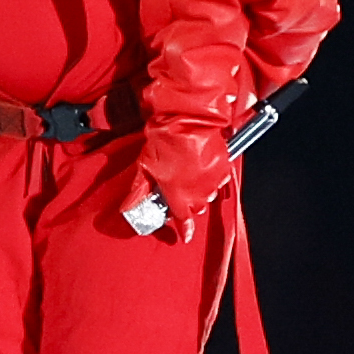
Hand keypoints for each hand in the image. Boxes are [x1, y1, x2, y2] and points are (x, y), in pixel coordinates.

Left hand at [119, 113, 231, 243]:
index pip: (183, 221)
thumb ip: (139, 192)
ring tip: (188, 175)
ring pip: (209, 194)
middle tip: (177, 189)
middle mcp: (200, 192)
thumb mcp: (145, 167)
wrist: (187, 118)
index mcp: (180, 196)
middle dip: (188, 203)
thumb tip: (128, 208)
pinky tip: (202, 166)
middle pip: (196, 207)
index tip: (186, 235)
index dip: (185, 229)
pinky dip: (211, 177)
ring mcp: (214, 180)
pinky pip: (219, 179)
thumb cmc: (165, 140)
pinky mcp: (224, 165)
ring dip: (200, 190)